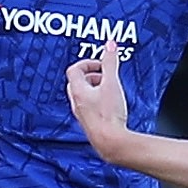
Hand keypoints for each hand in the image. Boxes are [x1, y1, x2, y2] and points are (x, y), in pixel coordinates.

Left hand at [65, 41, 129, 158]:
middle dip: (91, 76)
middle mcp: (76, 102)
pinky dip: (98, 102)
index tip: (101, 64)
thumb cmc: (108, 115)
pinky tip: (111, 106)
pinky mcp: (89, 124)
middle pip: (77, 82)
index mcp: (78, 90)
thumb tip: (110, 45)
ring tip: (110, 91)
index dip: (87, 63)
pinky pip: (89, 107)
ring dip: (95, 89)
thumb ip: (110, 62)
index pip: (74, 70)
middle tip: (105, 77)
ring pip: (83, 96)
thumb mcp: (112, 83)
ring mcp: (81, 114)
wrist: (110, 141)